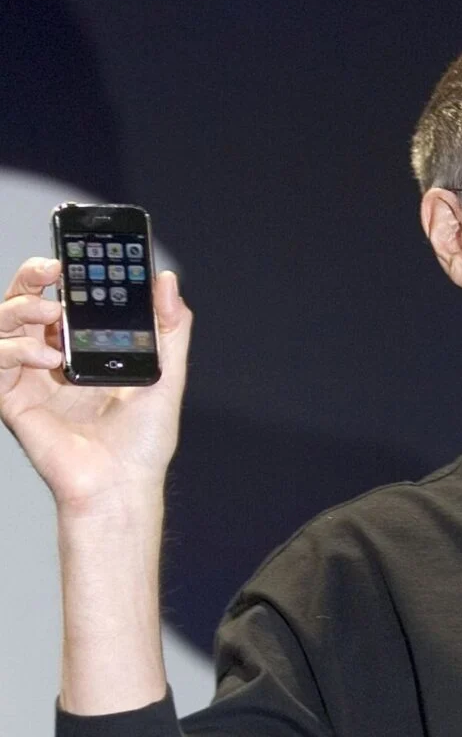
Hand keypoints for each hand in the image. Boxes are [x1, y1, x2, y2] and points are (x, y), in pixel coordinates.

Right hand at [0, 257, 192, 516]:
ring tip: (54, 316)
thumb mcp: (168, 373)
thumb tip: (166, 280)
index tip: (76, 253)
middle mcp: (53, 359)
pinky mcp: (12, 400)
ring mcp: (30, 379)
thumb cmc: (144, 438)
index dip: (63, 272)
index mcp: (86, 349)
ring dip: (21, 309)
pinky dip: (13, 350)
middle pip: (25, 303)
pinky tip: (47, 359)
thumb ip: (169, 327)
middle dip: (31, 277)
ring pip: (1, 324)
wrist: (123, 483)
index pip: (64, 298)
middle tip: (52, 269)